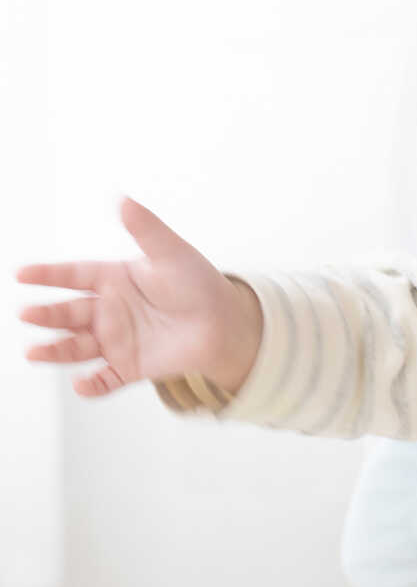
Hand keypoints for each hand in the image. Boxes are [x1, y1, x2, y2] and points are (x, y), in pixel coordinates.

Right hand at [16, 197, 262, 397]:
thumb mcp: (171, 253)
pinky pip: (104, 380)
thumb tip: (124, 200)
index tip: (22, 274)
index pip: (76, 275)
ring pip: (77, 347)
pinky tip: (81, 384)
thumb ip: (146, 230)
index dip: (50, 274)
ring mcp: (116, 340)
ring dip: (56, 350)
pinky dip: (91, 385)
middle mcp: (109, 310)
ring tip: (35, 351)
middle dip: (47, 313)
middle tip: (27, 313)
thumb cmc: (198, 282)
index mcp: (116, 279)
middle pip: (70, 312)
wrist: (223, 322)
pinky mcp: (128, 367)